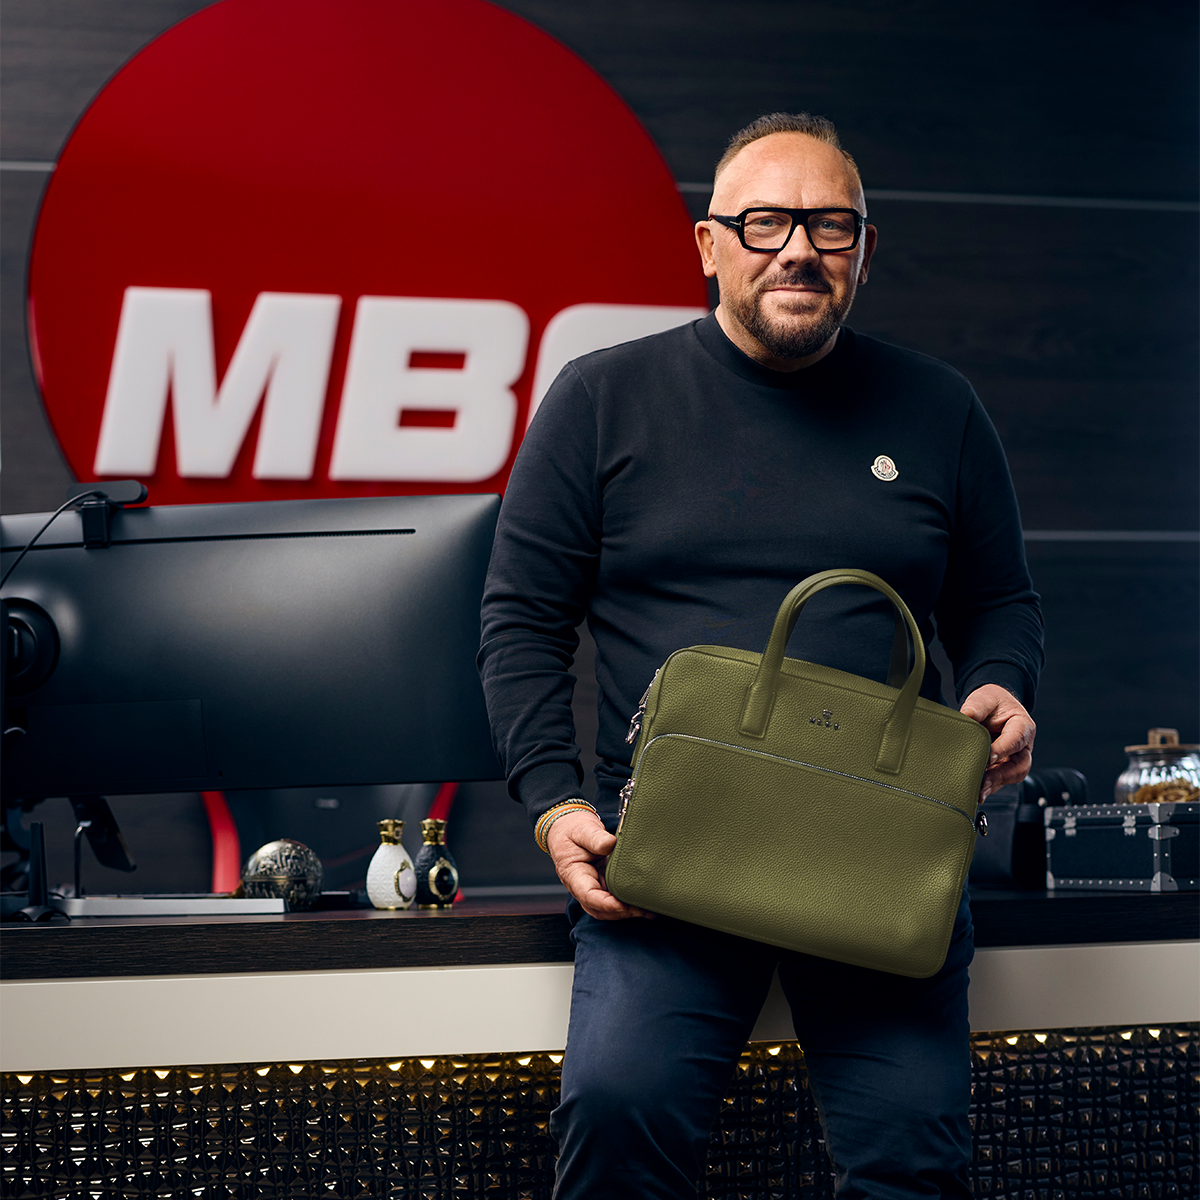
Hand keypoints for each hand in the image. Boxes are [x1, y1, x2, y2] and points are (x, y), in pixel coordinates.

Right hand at [545, 809, 654, 920]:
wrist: (568, 828)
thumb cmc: (573, 830)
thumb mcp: (582, 829)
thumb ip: (595, 837)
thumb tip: (610, 844)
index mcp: (573, 875)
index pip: (588, 895)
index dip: (605, 904)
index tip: (623, 905)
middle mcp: (581, 886)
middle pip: (598, 909)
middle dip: (619, 912)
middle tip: (641, 909)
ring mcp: (592, 887)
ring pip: (606, 909)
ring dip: (624, 912)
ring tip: (646, 911)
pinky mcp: (602, 884)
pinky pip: (612, 900)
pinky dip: (626, 905)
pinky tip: (641, 903)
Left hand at [959, 684, 1035, 800]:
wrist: (991, 707)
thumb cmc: (991, 703)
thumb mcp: (984, 699)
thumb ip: (977, 707)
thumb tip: (966, 716)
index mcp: (1023, 726)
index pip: (1016, 740)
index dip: (1003, 750)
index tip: (989, 757)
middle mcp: (1022, 745)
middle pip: (1020, 766)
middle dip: (1001, 776)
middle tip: (983, 783)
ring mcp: (1014, 758)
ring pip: (1011, 776)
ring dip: (995, 785)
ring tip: (978, 792)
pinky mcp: (1003, 767)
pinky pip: (999, 779)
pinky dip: (989, 786)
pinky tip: (976, 791)